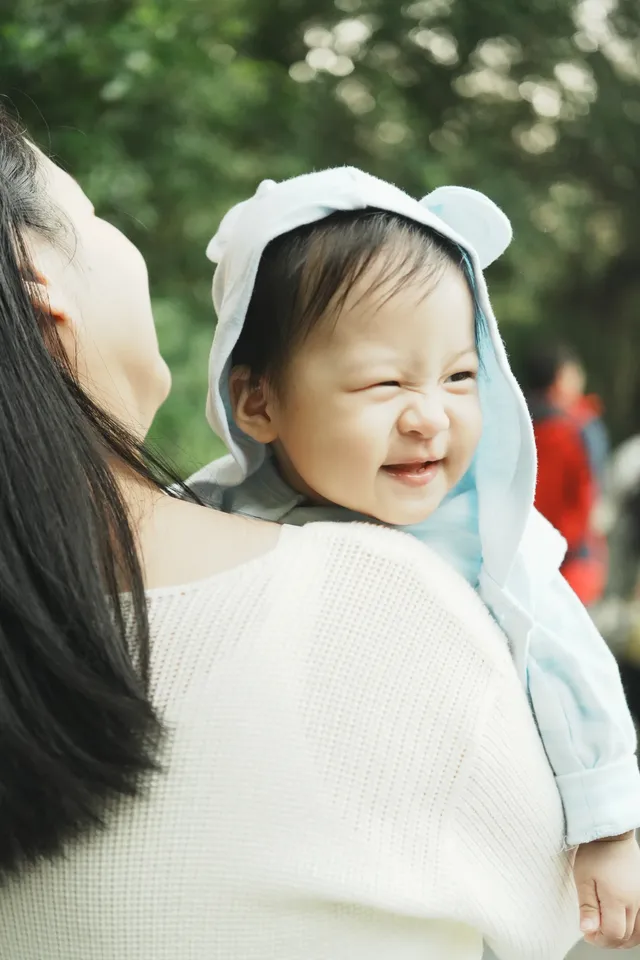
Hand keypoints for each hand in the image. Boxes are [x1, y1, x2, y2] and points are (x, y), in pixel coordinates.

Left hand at [574, 832, 639, 948]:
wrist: (612, 834)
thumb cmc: (595, 853)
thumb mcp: (583, 878)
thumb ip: (587, 906)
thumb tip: (588, 931)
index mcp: (618, 898)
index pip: (613, 933)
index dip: (599, 939)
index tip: (586, 933)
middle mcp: (635, 902)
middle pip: (626, 936)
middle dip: (608, 940)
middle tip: (592, 932)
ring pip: (637, 933)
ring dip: (622, 938)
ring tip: (605, 931)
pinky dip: (633, 931)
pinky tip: (621, 926)